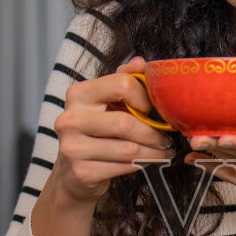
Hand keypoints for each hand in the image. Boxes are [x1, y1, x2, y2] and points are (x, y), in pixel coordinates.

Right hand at [49, 57, 173, 204]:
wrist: (72, 172)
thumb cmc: (95, 132)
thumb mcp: (105, 102)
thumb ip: (122, 80)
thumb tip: (140, 63)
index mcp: (78, 95)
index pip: (120, 85)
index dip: (143, 97)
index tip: (151, 109)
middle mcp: (70, 120)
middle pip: (125, 123)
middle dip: (153, 132)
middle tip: (166, 137)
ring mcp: (73, 148)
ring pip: (128, 148)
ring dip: (153, 151)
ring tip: (162, 150)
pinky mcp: (81, 172)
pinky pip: (123, 167)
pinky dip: (141, 165)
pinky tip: (146, 161)